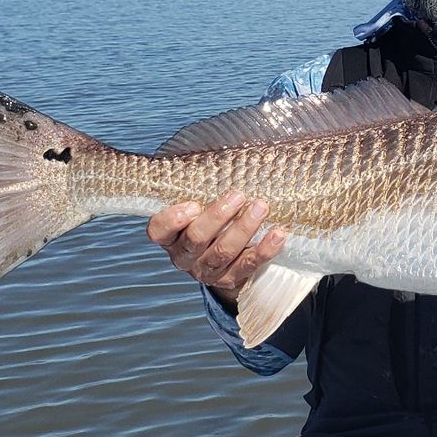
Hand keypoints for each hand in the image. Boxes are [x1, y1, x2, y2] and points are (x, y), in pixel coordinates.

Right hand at [147, 190, 286, 307]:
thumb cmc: (210, 223)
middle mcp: (184, 256)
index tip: (192, 204)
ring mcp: (206, 270)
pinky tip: (277, 234)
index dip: (172, 219)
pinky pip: (248, 265)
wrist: (225, 261)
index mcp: (171, 237)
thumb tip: (224, 157)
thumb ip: (201, 190)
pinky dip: (264, 249)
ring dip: (243, 228)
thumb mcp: (198, 208)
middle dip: (218, 216)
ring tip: (260, 207)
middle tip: (238, 196)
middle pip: (196, 238)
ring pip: (223, 251)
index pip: (159, 230)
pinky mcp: (230, 279)